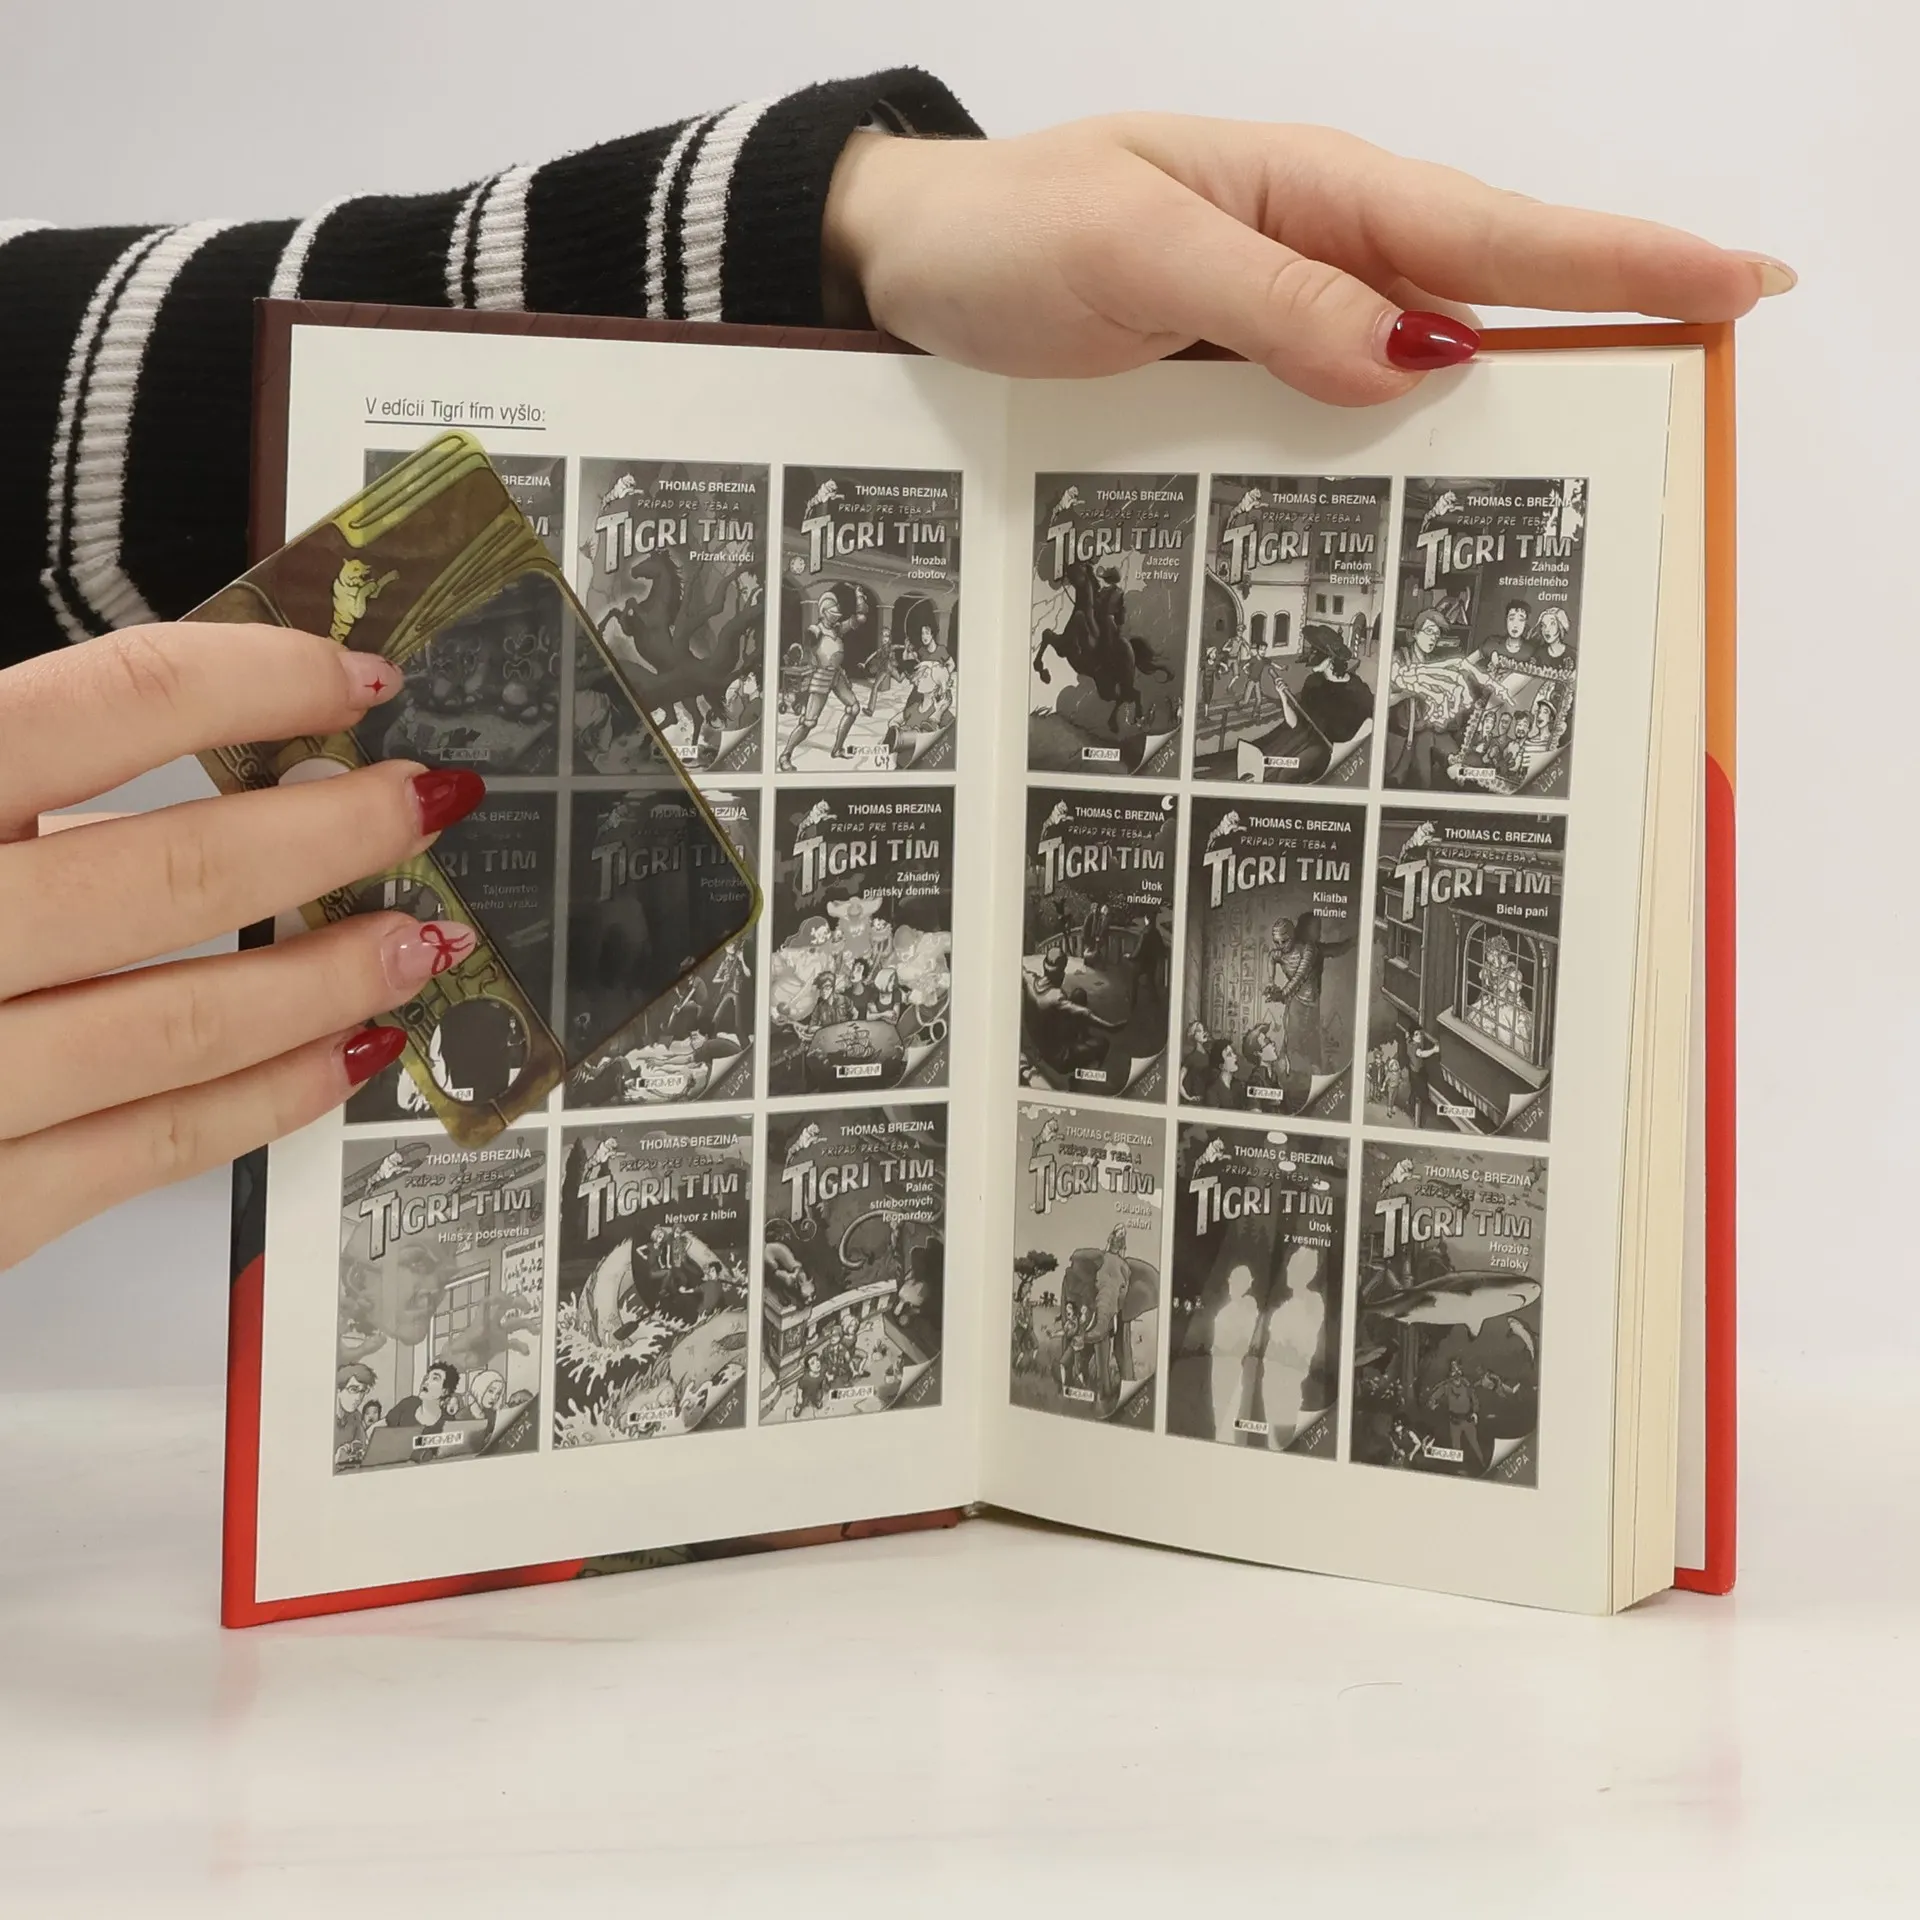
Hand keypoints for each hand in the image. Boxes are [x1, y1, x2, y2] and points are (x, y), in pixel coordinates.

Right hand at [0, 624, 483, 1269]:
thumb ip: (2, 764)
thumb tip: (160, 711)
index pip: (102, 707)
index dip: (254, 679)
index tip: (346, 677)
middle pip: (168, 874)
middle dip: (330, 833)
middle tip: (420, 803)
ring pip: (181, 1024)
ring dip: (327, 977)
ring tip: (419, 938)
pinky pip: (147, 1151)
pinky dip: (264, 1100)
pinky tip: (339, 1059)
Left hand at [824, 115, 1793, 404]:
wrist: (905, 267)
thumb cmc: (1005, 230)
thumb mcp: (1132, 247)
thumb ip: (1272, 296)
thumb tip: (1417, 356)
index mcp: (1308, 190)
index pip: (1488, 229)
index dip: (1616, 257)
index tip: (1732, 282)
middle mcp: (1311, 253)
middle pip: (1485, 292)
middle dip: (1603, 321)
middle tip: (1712, 368)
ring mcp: (1278, 319)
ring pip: (1421, 363)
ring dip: (1509, 396)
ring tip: (1607, 447)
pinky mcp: (1234, 379)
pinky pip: (1339, 412)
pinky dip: (1396, 443)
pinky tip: (1435, 483)